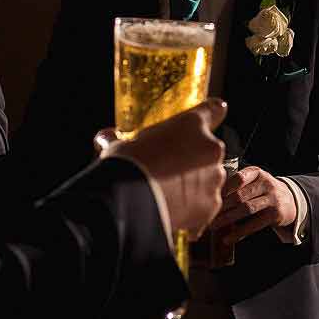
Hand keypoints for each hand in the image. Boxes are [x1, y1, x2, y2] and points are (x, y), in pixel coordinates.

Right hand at [97, 99, 227, 241]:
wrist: (133, 202)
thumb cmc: (127, 165)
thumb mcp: (120, 145)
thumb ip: (118, 139)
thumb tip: (104, 137)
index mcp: (192, 124)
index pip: (215, 109)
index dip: (211, 114)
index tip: (210, 118)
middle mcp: (211, 148)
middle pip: (209, 150)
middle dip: (193, 159)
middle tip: (169, 169)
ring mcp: (213, 177)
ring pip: (209, 178)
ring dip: (194, 184)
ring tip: (167, 193)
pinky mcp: (211, 204)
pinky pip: (205, 204)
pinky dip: (192, 208)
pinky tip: (172, 209)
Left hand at [211, 165, 298, 242]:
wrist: (290, 200)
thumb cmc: (263, 191)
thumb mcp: (253, 181)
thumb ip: (236, 186)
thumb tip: (210, 197)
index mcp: (256, 173)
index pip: (238, 178)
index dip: (223, 188)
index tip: (210, 198)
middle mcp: (266, 183)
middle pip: (240, 195)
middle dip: (222, 207)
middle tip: (207, 215)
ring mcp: (272, 199)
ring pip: (246, 209)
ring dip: (228, 219)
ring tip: (214, 225)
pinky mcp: (275, 214)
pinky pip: (254, 224)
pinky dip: (239, 232)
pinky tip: (228, 238)